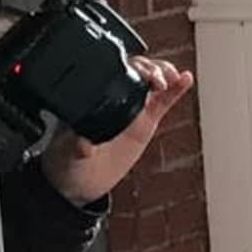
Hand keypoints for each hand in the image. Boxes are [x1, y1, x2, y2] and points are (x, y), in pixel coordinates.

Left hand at [44, 55, 193, 204]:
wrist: (79, 184)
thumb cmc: (65, 162)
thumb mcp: (67, 152)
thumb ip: (76, 146)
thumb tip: (83, 143)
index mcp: (94, 100)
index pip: (116, 72)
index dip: (133, 66)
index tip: (142, 72)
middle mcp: (114, 100)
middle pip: (138, 71)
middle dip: (153, 69)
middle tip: (159, 80)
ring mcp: (131, 110)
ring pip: (153, 83)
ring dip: (165, 74)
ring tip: (175, 77)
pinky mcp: (144, 124)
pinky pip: (163, 103)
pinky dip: (176, 91)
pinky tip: (185, 80)